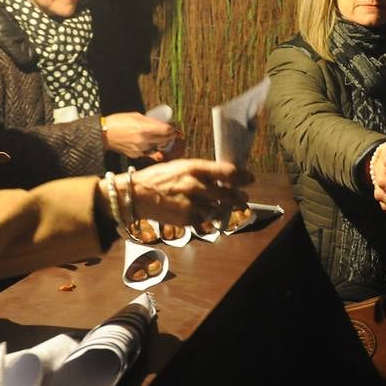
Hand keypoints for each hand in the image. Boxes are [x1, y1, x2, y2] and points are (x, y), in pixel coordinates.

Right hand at [102, 112, 181, 160]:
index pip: (167, 131)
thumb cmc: (118, 122)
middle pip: (166, 140)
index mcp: (145, 129)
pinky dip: (152, 149)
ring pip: (159, 148)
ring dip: (162, 143)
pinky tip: (151, 144)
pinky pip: (150, 153)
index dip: (173, 129)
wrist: (104, 134)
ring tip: (161, 138)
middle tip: (172, 132)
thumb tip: (163, 123)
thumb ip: (151, 121)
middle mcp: (144, 141)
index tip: (175, 127)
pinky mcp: (137, 155)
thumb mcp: (136, 116)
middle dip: (170, 136)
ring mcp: (141, 150)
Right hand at [129, 158, 251, 227]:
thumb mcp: (180, 166)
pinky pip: (205, 219)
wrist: (136, 195)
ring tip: (226, 207)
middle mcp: (196, 186)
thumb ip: (200, 171)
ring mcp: (192, 204)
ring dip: (224, 208)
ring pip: (218, 208)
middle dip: (239, 197)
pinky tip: (205, 213)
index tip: (249, 178)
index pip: (227, 172)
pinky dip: (207, 217)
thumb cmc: (158, 177)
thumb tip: (221, 176)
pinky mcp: (187, 219)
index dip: (242, 176)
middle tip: (244, 197)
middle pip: (228, 194)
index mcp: (194, 168)